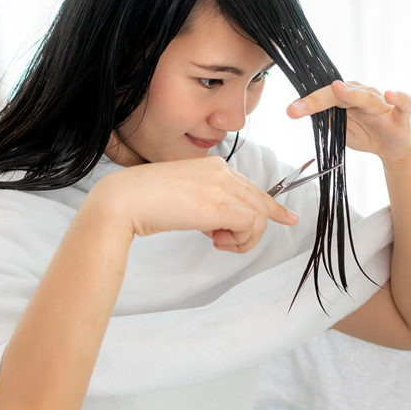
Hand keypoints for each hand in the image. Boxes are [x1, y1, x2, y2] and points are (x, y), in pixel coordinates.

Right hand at [90, 157, 297, 252]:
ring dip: (242, 239)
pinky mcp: (218, 205)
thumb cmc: (145, 201)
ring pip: (259, 217)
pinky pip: (250, 226)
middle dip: (256, 228)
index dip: (270, 205)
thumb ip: (205, 203)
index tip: (286, 217)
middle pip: (261, 201)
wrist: (124, 200)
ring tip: (216, 242)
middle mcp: (221, 172)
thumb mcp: (183, 197)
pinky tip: (216, 241)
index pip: (250, 187)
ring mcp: (220, 186)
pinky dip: (240, 241)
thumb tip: (220, 223)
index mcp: (213, 166)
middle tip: (234, 243)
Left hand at [287, 80, 410, 163]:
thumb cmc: (368, 133)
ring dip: (352, 93)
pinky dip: (399, 98)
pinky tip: (391, 94)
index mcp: (347, 98)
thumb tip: (305, 112)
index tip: (290, 110)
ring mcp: (382, 104)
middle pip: (340, 94)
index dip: (307, 103)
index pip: (325, 97)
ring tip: (338, 89)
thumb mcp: (343, 131)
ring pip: (367, 96)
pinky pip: (404, 104)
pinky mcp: (401, 116)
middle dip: (319, 99)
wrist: (396, 146)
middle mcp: (363, 96)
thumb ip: (328, 121)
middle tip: (300, 106)